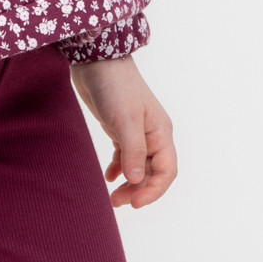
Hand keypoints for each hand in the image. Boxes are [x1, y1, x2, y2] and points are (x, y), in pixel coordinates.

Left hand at [69, 55, 176, 208]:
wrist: (96, 59)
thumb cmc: (115, 85)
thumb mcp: (125, 119)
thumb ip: (132, 150)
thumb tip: (135, 180)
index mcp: (160, 132)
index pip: (166, 171)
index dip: (153, 190)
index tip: (135, 202)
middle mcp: (152, 134)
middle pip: (152, 172)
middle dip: (138, 190)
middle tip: (117, 202)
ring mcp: (136, 131)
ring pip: (138, 166)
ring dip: (128, 183)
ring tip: (112, 197)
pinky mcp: (120, 127)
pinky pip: (125, 156)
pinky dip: (118, 169)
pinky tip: (108, 176)